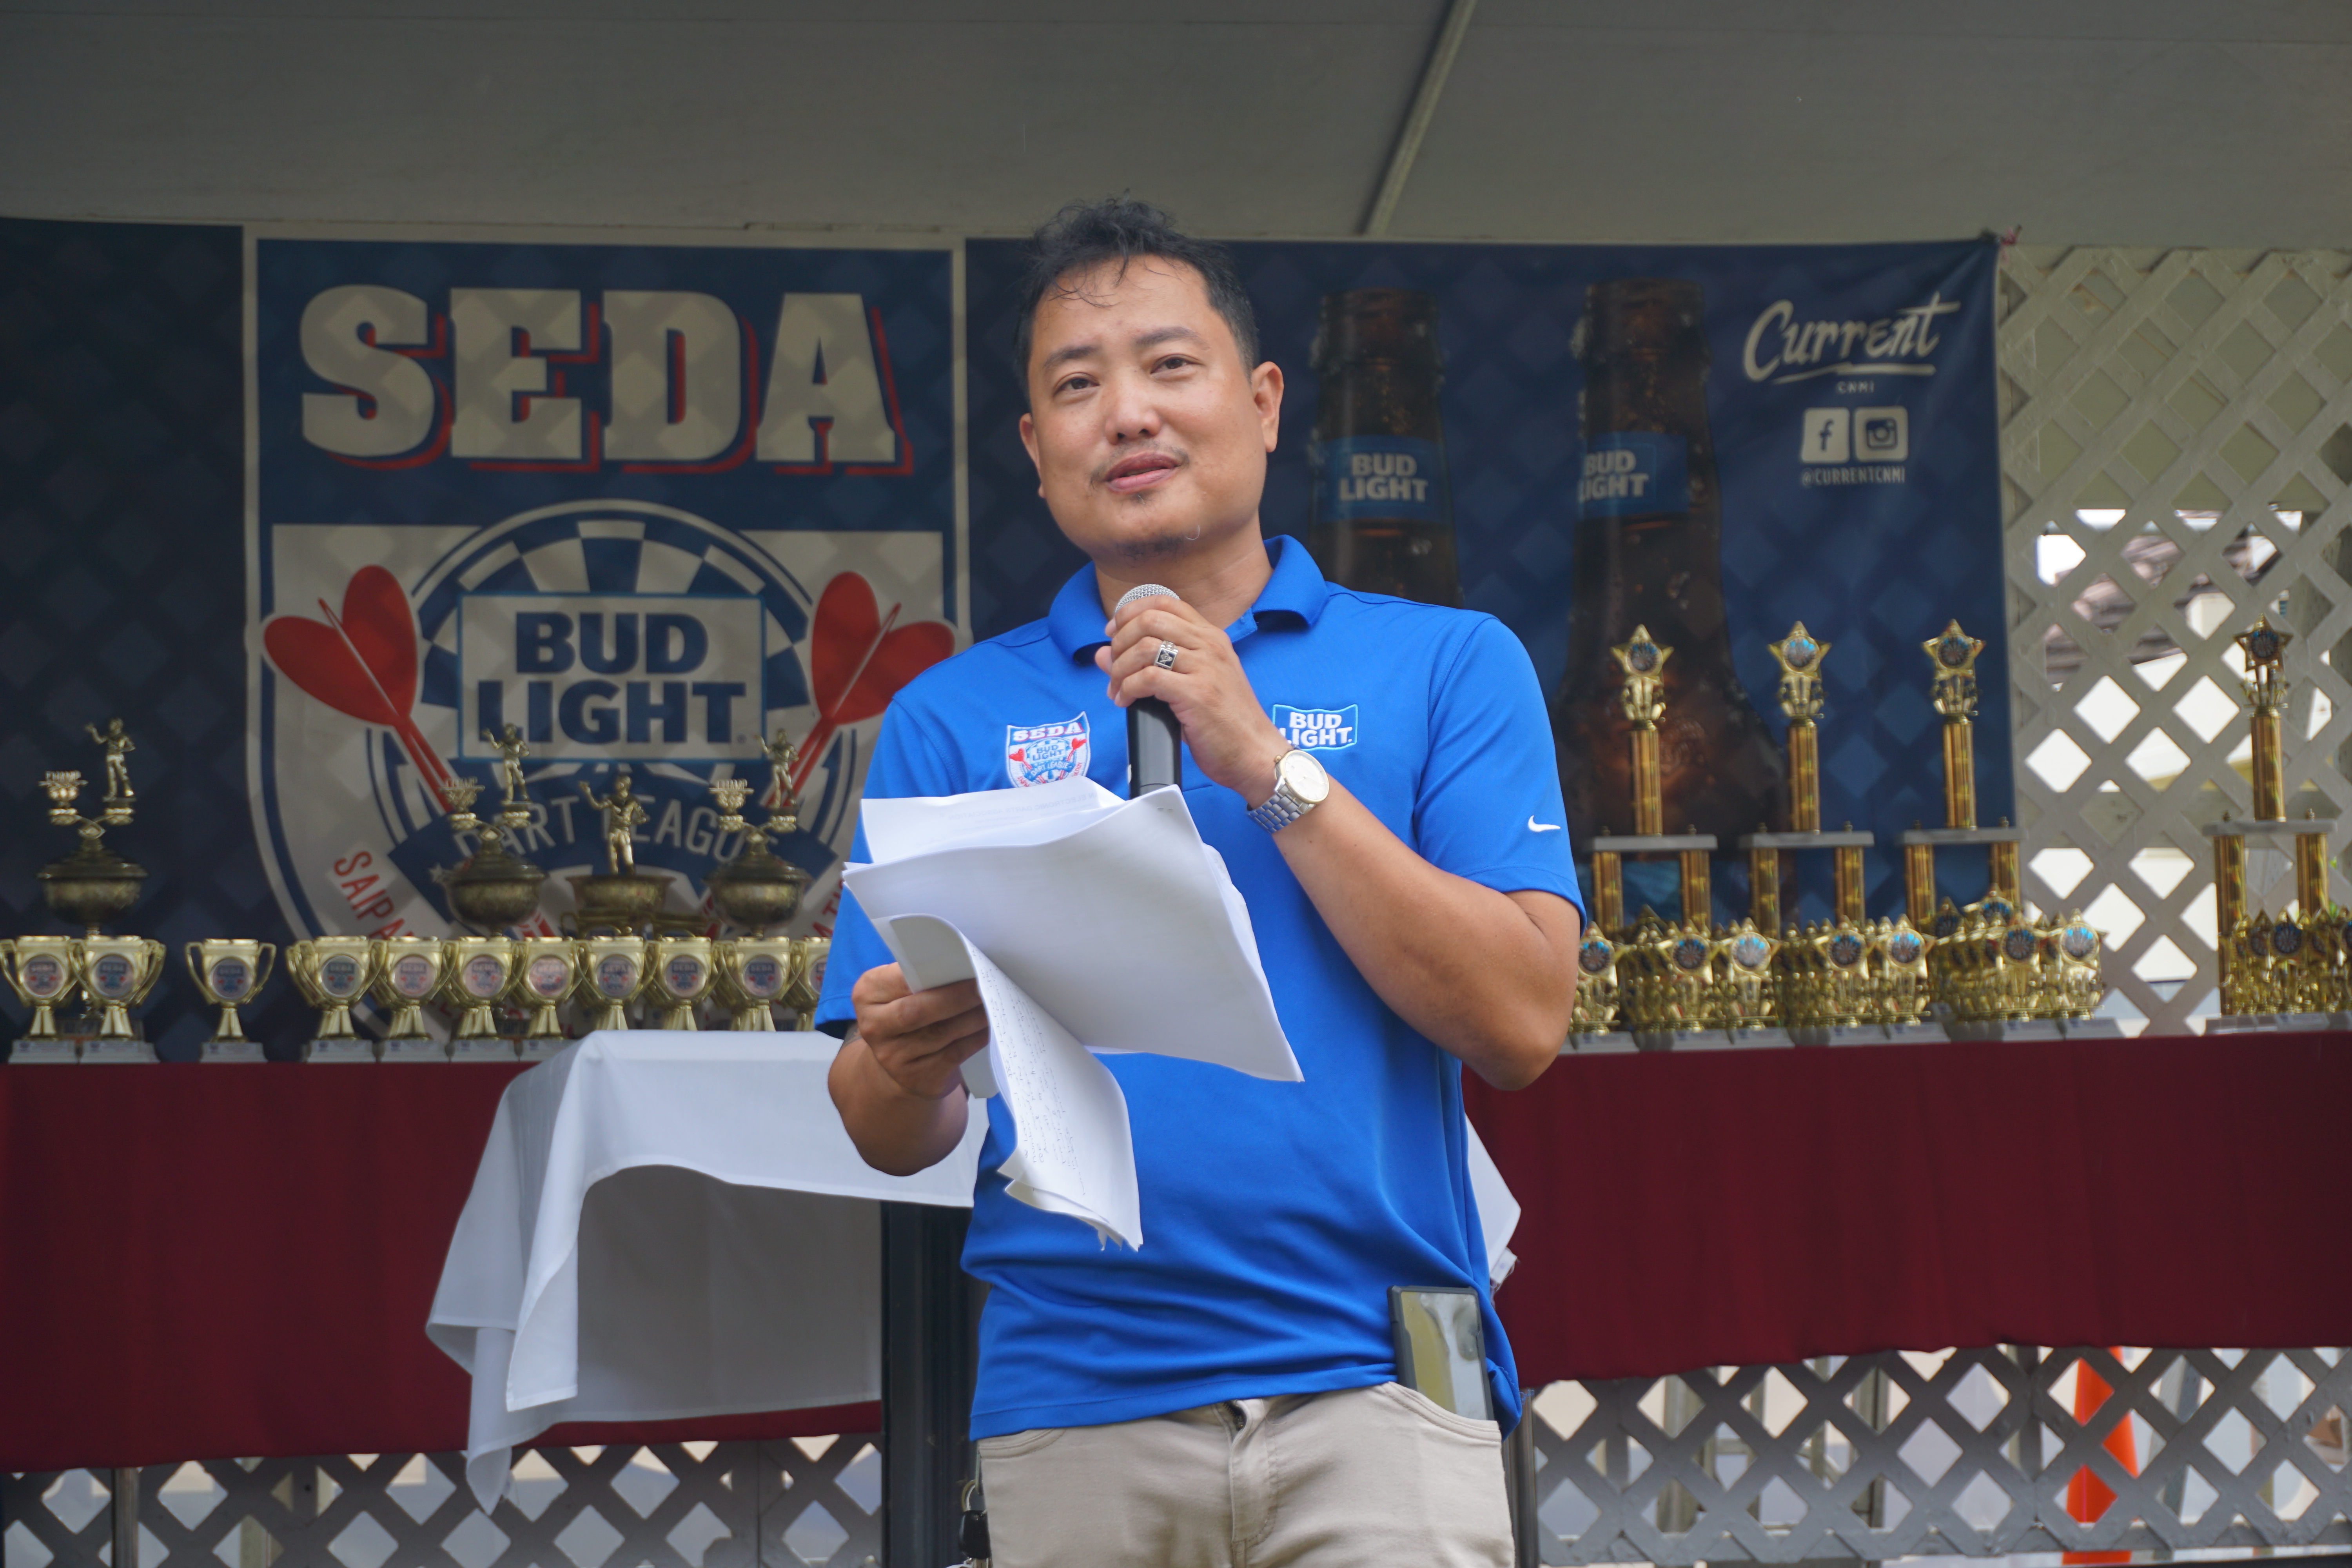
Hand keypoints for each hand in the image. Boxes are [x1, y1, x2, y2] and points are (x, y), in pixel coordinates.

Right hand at [849, 963, 989, 1099]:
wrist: (897, 1066)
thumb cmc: (906, 1015)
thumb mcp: (899, 992)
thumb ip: (918, 978)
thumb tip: (962, 965)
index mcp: (866, 995)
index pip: (900, 979)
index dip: (933, 973)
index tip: (964, 963)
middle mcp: (874, 1028)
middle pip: (918, 1011)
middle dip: (956, 996)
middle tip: (983, 983)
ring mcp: (893, 1058)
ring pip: (940, 1033)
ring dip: (972, 1016)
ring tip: (991, 1001)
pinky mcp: (918, 1078)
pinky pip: (953, 1054)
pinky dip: (975, 1038)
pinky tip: (988, 1026)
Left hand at [1095, 595, 1288, 804]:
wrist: (1255, 753)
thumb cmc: (1225, 722)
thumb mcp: (1192, 683)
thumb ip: (1152, 664)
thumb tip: (1103, 654)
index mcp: (1212, 637)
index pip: (1165, 603)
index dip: (1130, 612)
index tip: (1114, 633)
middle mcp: (1210, 645)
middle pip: (1150, 620)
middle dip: (1120, 641)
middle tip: (1112, 665)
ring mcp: (1205, 667)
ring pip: (1145, 647)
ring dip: (1120, 668)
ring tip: (1117, 689)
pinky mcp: (1197, 693)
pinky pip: (1148, 678)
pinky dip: (1129, 689)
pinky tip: (1127, 702)